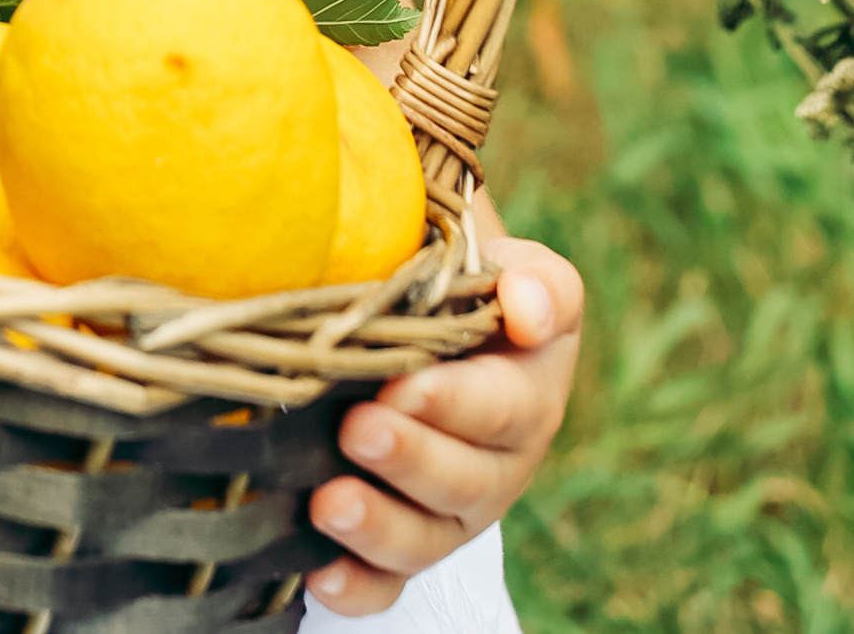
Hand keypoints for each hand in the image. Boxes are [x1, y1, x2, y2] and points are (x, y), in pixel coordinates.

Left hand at [304, 224, 582, 611]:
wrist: (433, 315)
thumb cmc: (466, 283)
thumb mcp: (509, 267)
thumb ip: (534, 283)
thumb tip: (526, 308)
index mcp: (532, 388)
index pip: (505, 402)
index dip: (456, 402)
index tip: (402, 386)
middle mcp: (502, 460)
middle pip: (466, 478)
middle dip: (410, 458)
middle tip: (357, 429)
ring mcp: (455, 509)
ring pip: (429, 536)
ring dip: (380, 526)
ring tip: (330, 504)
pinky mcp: (411, 542)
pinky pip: (390, 581)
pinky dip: (358, 586)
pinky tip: (319, 575)